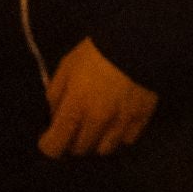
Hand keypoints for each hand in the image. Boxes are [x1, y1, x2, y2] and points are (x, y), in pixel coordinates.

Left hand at [38, 39, 158, 158]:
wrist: (140, 41)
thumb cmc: (97, 52)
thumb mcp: (67, 67)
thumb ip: (57, 95)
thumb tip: (55, 116)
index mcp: (75, 108)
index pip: (54, 146)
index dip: (49, 144)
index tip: (51, 135)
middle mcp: (97, 121)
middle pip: (79, 149)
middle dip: (74, 140)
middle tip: (76, 126)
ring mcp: (122, 123)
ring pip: (104, 149)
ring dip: (98, 141)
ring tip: (99, 127)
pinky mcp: (143, 119)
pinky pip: (128, 140)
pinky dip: (120, 135)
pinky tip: (119, 122)